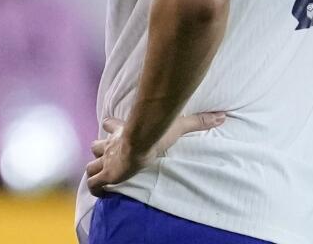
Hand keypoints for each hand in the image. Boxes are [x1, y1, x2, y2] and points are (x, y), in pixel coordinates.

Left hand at [85, 111, 224, 196]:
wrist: (141, 142)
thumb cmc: (156, 131)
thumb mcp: (179, 125)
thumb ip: (199, 122)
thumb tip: (222, 116)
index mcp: (124, 132)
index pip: (111, 125)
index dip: (110, 128)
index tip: (111, 129)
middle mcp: (112, 146)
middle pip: (96, 145)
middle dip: (100, 151)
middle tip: (107, 158)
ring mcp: (107, 161)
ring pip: (91, 165)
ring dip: (95, 171)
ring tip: (104, 178)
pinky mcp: (106, 176)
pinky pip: (94, 186)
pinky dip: (96, 190)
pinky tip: (104, 195)